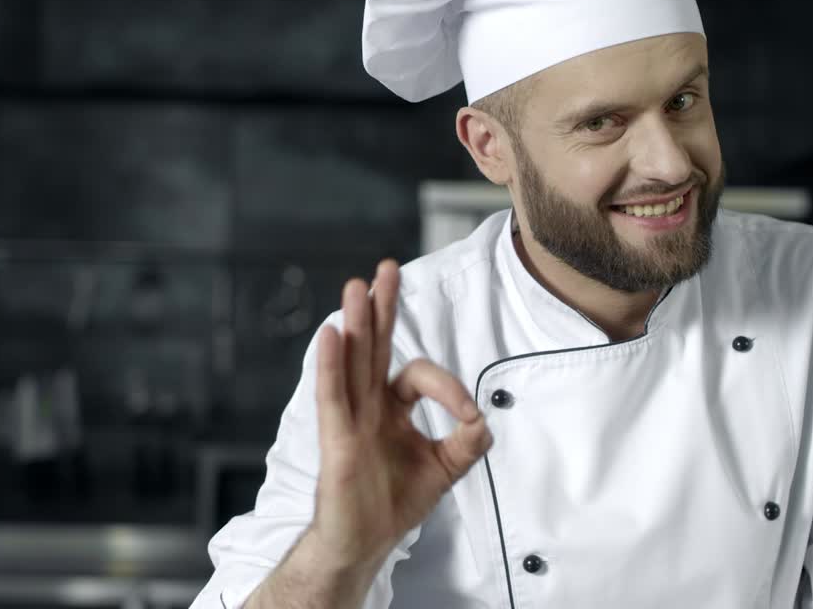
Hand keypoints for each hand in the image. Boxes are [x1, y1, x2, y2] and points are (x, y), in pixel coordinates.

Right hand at [308, 259, 492, 569]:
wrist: (364, 543)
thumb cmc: (394, 503)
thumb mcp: (445, 467)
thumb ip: (468, 440)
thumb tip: (481, 417)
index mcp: (391, 408)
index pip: (418, 374)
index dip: (447, 387)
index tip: (466, 416)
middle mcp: (368, 405)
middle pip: (374, 346)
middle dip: (381, 307)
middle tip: (386, 268)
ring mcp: (349, 419)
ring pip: (352, 361)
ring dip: (355, 322)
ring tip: (356, 286)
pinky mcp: (335, 439)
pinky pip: (332, 395)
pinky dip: (331, 364)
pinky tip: (332, 335)